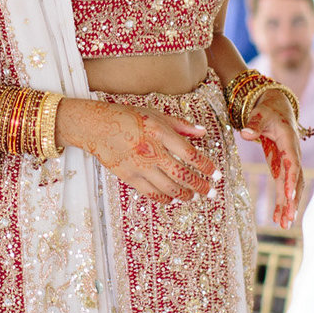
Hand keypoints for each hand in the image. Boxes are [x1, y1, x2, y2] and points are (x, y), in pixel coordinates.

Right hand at [58, 98, 218, 203]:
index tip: (216, 174)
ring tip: (194, 196)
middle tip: (212, 192)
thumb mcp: (156, 114)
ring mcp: (139, 166)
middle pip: (182, 175)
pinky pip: (151, 193)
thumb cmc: (127, 117)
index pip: (190, 154)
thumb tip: (202, 132)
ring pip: (168, 187)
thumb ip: (181, 125)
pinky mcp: (129, 176)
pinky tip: (173, 198)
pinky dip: (165, 198)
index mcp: (160, 133)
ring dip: (185, 194)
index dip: (206, 167)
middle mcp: (151, 151)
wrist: (96, 126)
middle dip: (201, 186)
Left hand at [240, 90, 303, 228]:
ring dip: (289, 206)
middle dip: (293, 200)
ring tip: (285, 225)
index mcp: (289, 142)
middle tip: (289, 219)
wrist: (278, 109)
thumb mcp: (260, 115)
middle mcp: (293, 155)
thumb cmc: (267, 111)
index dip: (292, 181)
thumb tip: (245, 133)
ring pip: (292, 187)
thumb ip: (254, 124)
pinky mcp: (282, 168)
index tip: (290, 197)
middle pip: (295, 181)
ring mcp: (289, 163)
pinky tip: (278, 218)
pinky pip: (283, 187)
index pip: (292, 164)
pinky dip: (281, 202)